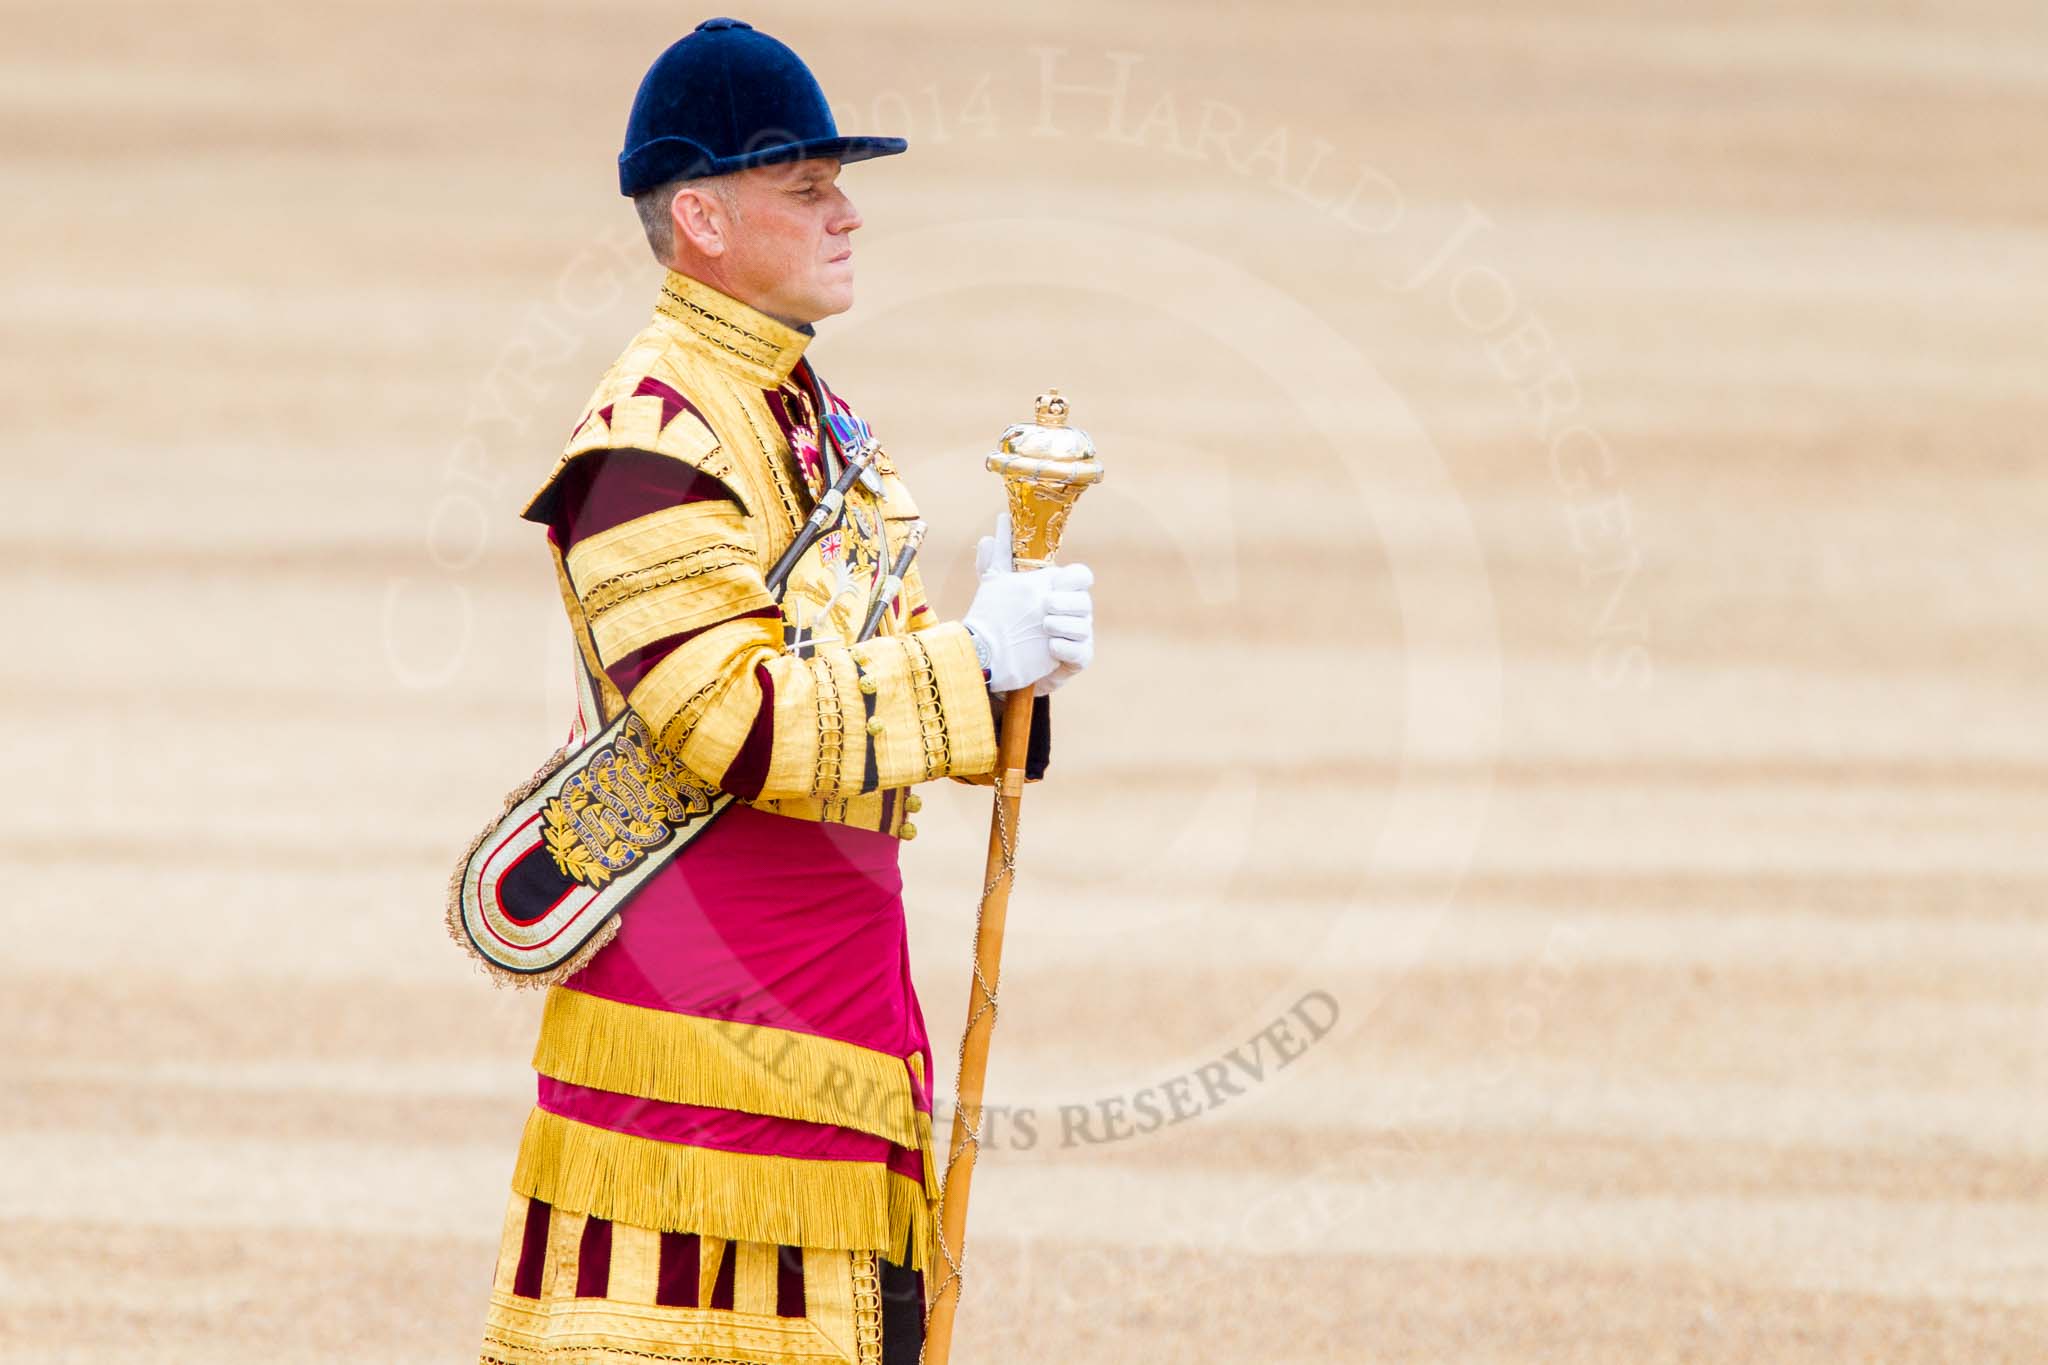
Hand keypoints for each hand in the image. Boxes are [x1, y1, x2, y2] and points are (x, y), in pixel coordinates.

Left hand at [962, 512, 1093, 693]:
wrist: (999, 660)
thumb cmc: (1002, 619)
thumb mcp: (995, 586)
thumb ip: (998, 558)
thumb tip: (996, 525)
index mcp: (1060, 590)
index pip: (1081, 576)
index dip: (1074, 577)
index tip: (1054, 582)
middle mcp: (1073, 611)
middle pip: (1085, 600)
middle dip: (1067, 602)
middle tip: (1046, 604)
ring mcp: (1077, 635)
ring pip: (1085, 626)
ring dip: (1064, 624)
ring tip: (1045, 626)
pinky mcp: (1076, 658)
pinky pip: (1082, 652)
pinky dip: (1067, 647)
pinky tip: (1050, 646)